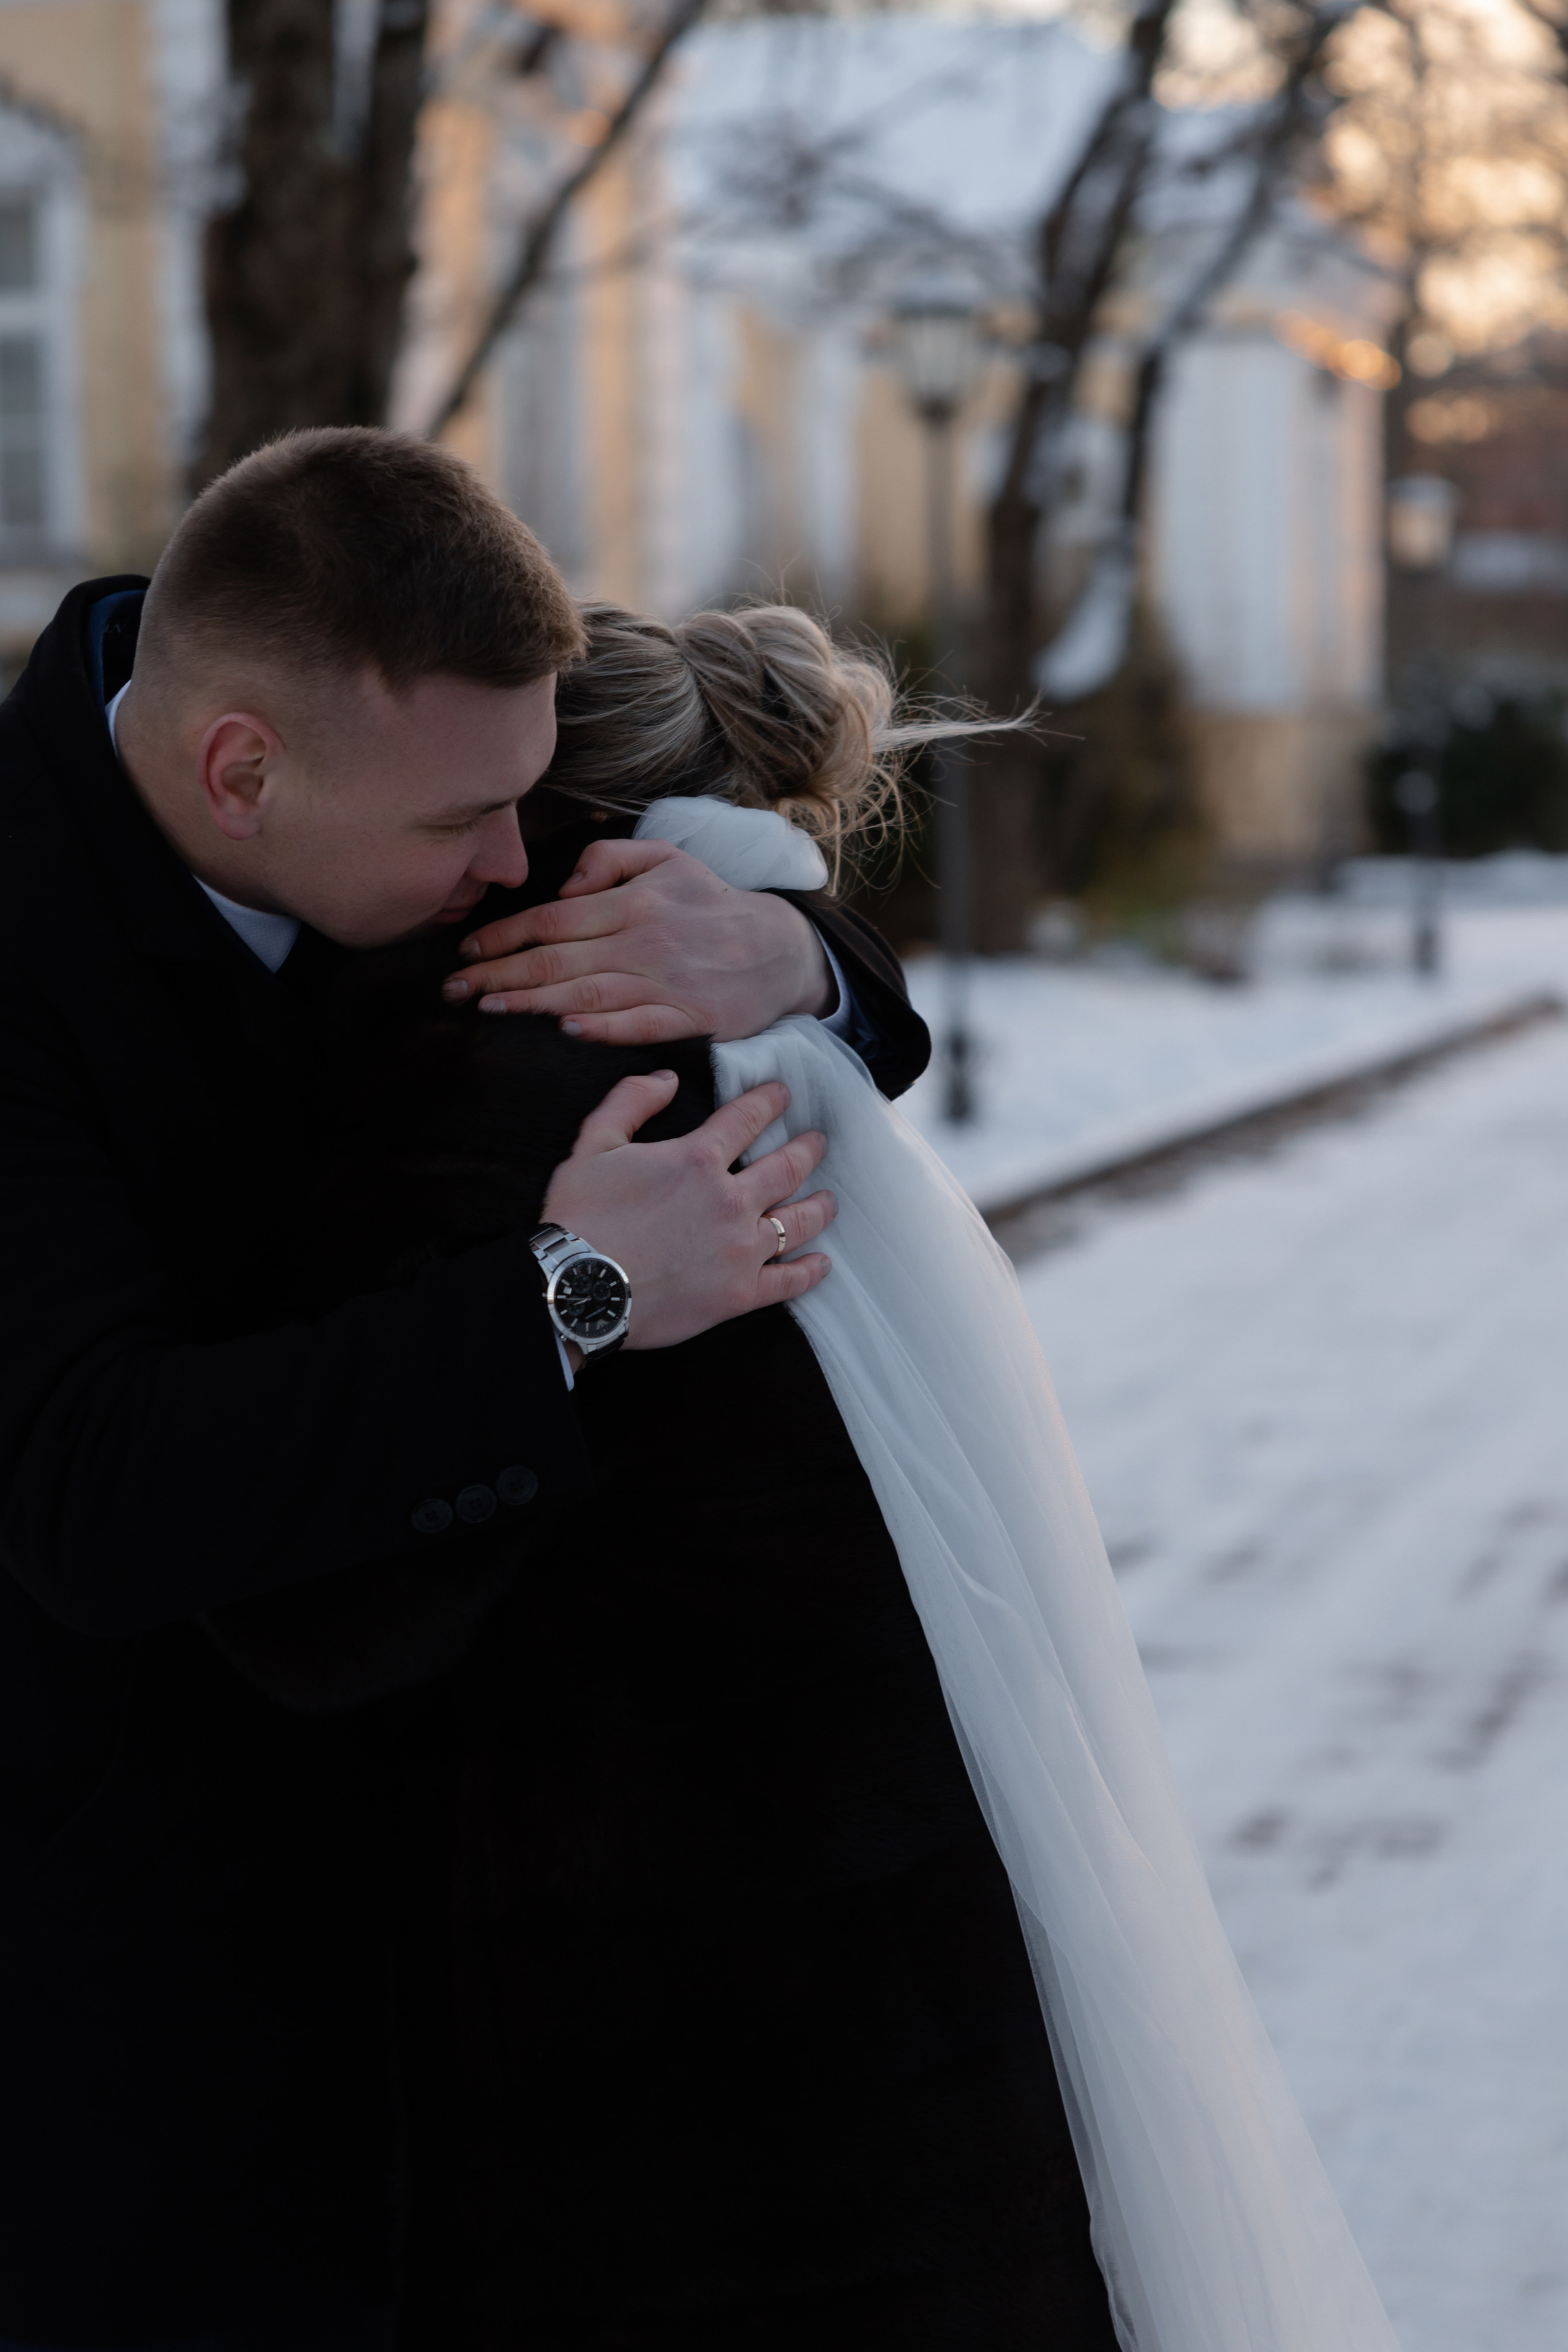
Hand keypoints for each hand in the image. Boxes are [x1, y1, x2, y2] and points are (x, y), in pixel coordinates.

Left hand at [444, 837, 833, 1043]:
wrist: (782, 950)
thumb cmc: (713, 905)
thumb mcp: (668, 858)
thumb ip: (610, 857)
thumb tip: (563, 885)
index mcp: (633, 901)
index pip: (552, 918)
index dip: (503, 935)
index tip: (467, 952)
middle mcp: (645, 939)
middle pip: (557, 958)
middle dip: (498, 974)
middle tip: (453, 990)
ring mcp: (668, 982)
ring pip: (587, 992)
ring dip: (532, 1002)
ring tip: (488, 1009)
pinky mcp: (691, 1018)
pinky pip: (639, 1024)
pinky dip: (602, 1027)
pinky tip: (566, 1029)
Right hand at [543, 1070, 834, 1348]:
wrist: (577, 1289)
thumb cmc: (580, 1217)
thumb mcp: (593, 1144)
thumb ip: (631, 1102)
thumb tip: (667, 1078)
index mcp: (698, 1158)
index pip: (748, 1118)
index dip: (770, 1100)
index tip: (784, 1094)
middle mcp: (731, 1200)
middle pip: (787, 1167)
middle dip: (808, 1149)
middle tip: (819, 1142)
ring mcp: (741, 1249)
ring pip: (799, 1221)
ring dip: (820, 1206)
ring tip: (830, 1199)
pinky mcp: (740, 1294)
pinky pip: (789, 1281)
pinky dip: (810, 1272)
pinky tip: (822, 1263)